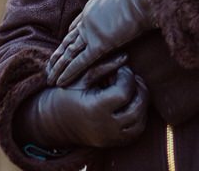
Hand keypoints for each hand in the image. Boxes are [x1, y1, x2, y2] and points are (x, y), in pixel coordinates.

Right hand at [14, 53, 147, 148]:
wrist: (56, 121)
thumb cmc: (68, 94)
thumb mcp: (82, 78)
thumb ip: (104, 67)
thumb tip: (126, 56)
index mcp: (94, 109)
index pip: (124, 93)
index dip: (127, 77)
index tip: (121, 69)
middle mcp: (104, 127)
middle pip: (136, 109)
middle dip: (139, 89)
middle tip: (131, 78)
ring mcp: (110, 138)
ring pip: (140, 122)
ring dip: (142, 103)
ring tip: (133, 89)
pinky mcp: (114, 143)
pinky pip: (136, 132)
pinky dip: (139, 116)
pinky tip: (131, 103)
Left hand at [47, 0, 155, 85]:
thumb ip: (117, 8)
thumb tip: (125, 12)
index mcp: (91, 8)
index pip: (76, 26)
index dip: (68, 39)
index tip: (61, 48)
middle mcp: (86, 21)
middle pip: (68, 41)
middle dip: (58, 55)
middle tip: (49, 66)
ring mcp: (90, 33)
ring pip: (69, 53)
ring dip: (59, 67)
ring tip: (49, 78)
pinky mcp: (98, 44)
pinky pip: (80, 61)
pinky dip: (69, 72)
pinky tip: (61, 81)